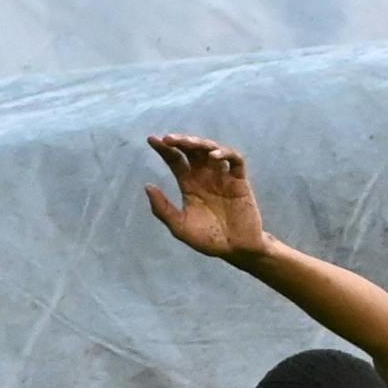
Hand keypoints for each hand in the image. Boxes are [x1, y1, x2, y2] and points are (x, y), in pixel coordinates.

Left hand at [143, 133, 271, 260]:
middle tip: (169, 138)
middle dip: (182, 141)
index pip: (175, 160)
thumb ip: (163, 209)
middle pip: (193, 151)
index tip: (151, 139)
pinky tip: (214, 157)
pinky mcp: (240, 181)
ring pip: (212, 150)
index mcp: (189, 184)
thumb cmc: (208, 239)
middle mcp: (205, 176)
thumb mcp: (179, 227)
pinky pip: (235, 161)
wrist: (235, 250)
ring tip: (189, 143)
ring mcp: (223, 177)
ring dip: (201, 143)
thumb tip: (147, 186)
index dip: (164, 149)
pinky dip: (226, 154)